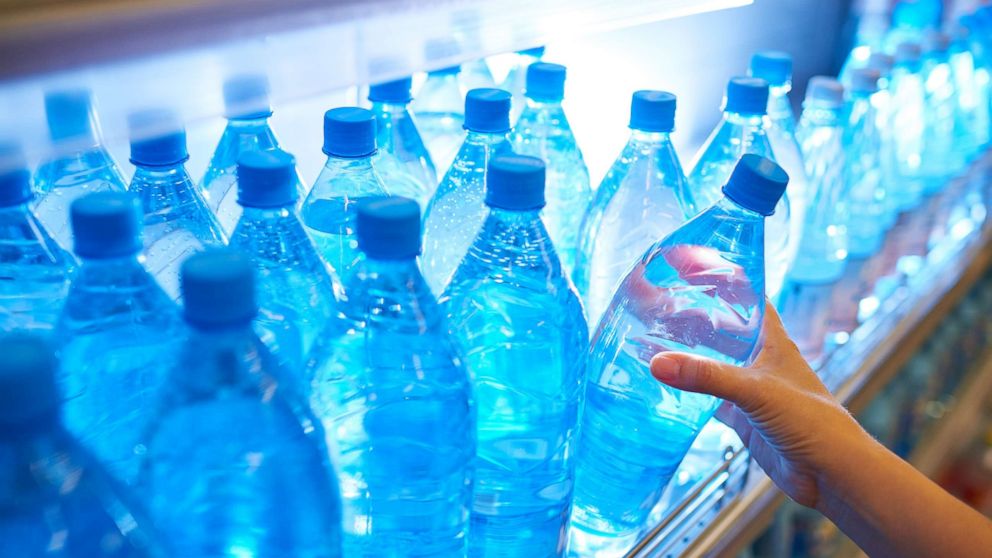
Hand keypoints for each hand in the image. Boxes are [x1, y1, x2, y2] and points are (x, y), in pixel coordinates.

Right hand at [649, 301, 864, 508]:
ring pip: (712, 365)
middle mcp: (760, 360)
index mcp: (773, 341)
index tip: (692, 268)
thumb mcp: (756, 391)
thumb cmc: (812, 421)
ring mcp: (750, 389)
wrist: (830, 472)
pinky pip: (708, 399)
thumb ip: (708, 376)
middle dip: (694, 320)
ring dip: (689, 356)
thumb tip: (659, 363)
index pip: (748, 299)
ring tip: (652, 342)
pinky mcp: (742, 417)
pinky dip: (688, 393)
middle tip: (658, 307)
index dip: (725, 281)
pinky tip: (666, 388)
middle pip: (723, 330)